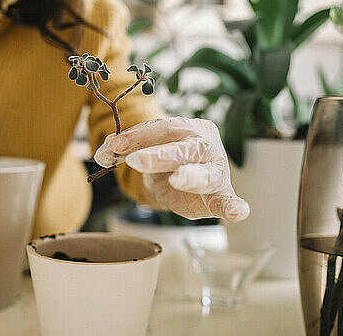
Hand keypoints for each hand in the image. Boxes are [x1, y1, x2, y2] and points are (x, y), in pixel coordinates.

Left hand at [94, 117, 249, 221]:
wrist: (183, 179)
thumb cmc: (166, 159)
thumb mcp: (146, 149)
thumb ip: (127, 148)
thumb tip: (104, 151)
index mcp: (189, 129)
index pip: (163, 129)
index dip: (138, 137)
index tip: (115, 146)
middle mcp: (206, 147)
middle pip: (183, 149)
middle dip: (159, 156)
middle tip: (137, 161)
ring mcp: (216, 172)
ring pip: (205, 175)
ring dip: (190, 177)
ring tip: (178, 179)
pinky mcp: (220, 197)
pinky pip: (229, 203)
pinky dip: (235, 208)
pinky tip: (239, 212)